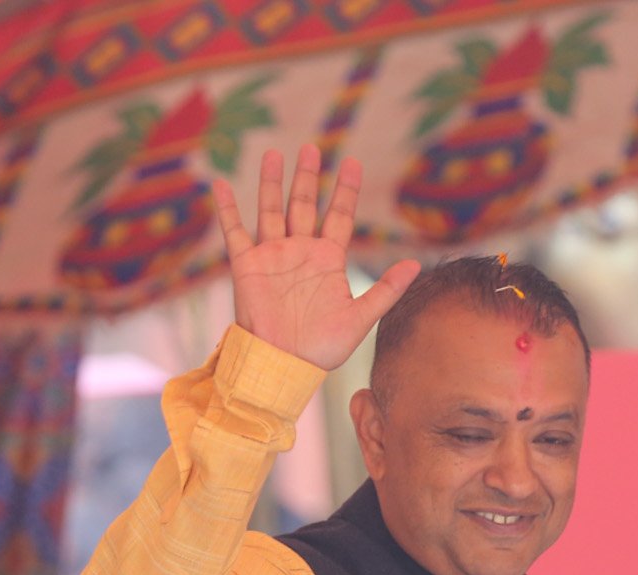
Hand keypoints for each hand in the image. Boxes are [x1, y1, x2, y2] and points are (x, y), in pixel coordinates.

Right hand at [212, 144, 418, 370]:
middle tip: (313, 147)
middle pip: (305, 204)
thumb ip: (387, 289)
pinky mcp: (247, 265)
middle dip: (309, 177)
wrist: (284, 364)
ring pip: (272, 209)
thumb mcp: (362, 317)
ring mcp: (273, 255)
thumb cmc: (322, 347)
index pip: (340, 216)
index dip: (346, 190)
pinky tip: (221, 184)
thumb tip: (416, 264)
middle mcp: (301, 251)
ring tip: (275, 153)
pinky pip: (235, 231)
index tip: (353, 163)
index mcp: (328, 260)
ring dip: (272, 182)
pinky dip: (227, 209)